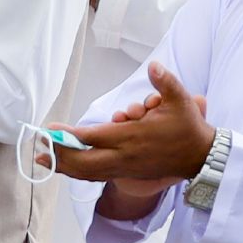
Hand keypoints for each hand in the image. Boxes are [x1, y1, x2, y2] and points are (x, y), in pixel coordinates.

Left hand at [53, 64, 215, 202]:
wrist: (201, 157)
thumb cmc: (188, 127)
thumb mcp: (180, 100)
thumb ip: (165, 82)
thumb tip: (153, 65)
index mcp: (132, 137)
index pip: (93, 137)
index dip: (70, 136)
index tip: (51, 130)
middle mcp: (125, 156)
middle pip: (84, 161)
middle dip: (60, 155)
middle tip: (40, 146)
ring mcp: (125, 168)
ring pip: (89, 173)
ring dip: (66, 167)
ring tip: (45, 160)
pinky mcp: (128, 175)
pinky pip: (98, 177)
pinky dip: (80, 174)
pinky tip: (67, 169)